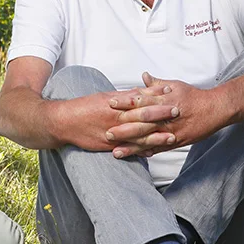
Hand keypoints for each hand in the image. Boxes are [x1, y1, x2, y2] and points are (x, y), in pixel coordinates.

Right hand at [55, 91, 176, 154]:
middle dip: (161, 114)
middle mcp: (116, 118)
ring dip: (156, 136)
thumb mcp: (104, 97)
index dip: (156, 96)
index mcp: (115, 104)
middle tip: (178, 111)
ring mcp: (114, 133)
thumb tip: (140, 91)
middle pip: (143, 116)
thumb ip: (124, 96)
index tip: (171, 92)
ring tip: (172, 136)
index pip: (140, 99)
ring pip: (139, 135)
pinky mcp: (109, 145)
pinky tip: (153, 152)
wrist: (64, 122)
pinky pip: (128, 149)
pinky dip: (141, 150)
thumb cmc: (83, 107)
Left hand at [106, 72, 229, 157]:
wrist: (216, 109)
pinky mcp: (176, 140)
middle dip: (123, 128)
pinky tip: (135, 157)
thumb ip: (156, 84)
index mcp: (163, 99)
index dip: (124, 102)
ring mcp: (171, 130)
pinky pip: (159, 148)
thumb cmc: (193, 96)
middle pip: (141, 122)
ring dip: (131, 146)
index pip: (140, 99)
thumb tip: (143, 76)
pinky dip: (147, 152)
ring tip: (116, 151)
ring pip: (148, 139)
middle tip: (106, 132)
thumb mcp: (175, 85)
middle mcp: (165, 115)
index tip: (110, 103)